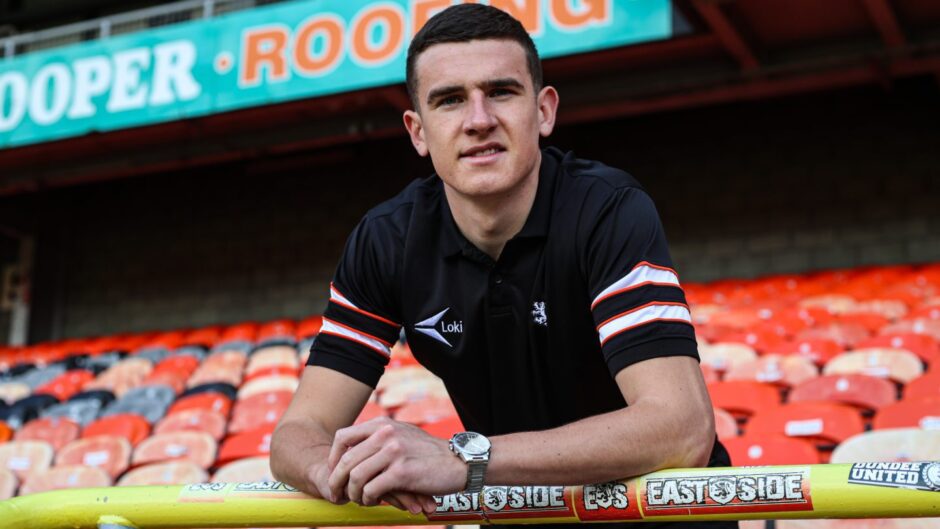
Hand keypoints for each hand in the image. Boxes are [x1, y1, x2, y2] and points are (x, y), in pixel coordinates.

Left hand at [326, 417, 465, 510]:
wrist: (459, 461)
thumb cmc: (430, 453)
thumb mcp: (403, 434)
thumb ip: (382, 437)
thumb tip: (356, 448)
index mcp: (383, 424)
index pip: (343, 437)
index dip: (333, 457)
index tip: (335, 473)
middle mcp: (385, 434)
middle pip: (345, 460)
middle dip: (336, 482)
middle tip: (337, 495)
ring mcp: (393, 452)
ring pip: (355, 477)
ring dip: (353, 494)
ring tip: (360, 500)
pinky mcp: (401, 473)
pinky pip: (371, 489)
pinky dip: (367, 499)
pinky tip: (374, 502)